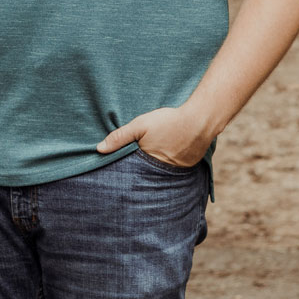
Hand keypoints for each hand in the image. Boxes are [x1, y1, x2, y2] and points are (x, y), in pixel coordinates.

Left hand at [95, 106, 214, 167]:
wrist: (200, 121)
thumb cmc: (168, 122)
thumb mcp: (140, 126)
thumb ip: (120, 137)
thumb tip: (99, 149)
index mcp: (147, 165)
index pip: (132, 176)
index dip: (125, 175)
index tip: (116, 178)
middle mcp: (162, 174)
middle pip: (146, 177)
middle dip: (139, 177)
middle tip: (132, 177)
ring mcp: (177, 172)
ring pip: (160, 175)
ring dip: (154, 172)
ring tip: (147, 169)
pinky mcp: (188, 168)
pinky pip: (174, 171)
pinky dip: (169, 167)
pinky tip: (166, 159)